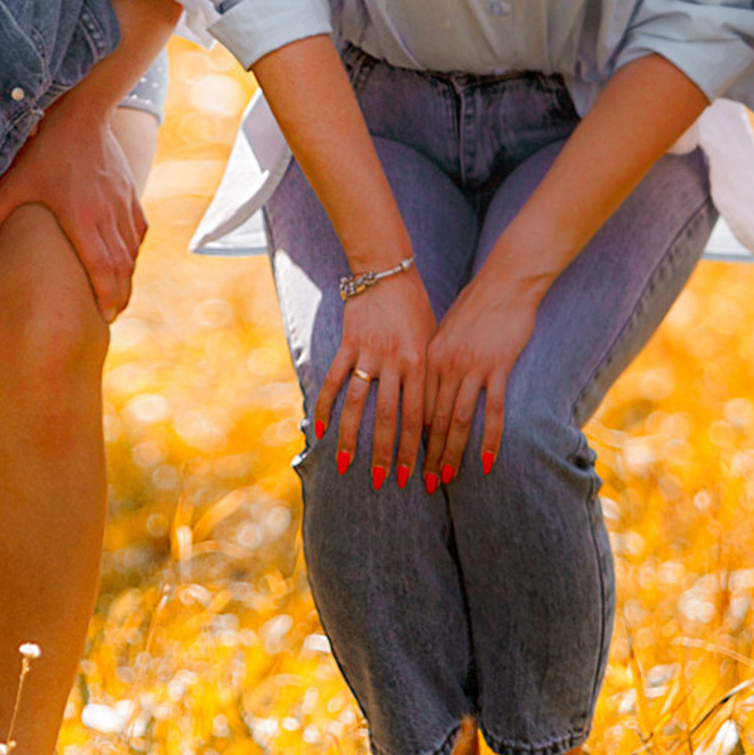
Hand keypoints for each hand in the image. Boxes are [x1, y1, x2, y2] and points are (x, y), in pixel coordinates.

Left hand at [0, 101, 145, 317]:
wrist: (83, 110)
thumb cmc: (45, 147)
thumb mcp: (15, 180)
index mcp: (83, 219)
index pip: (103, 268)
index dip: (108, 295)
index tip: (106, 317)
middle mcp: (108, 215)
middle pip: (123, 267)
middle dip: (120, 295)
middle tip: (113, 316)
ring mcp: (123, 204)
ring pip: (133, 250)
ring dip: (128, 276)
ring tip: (119, 295)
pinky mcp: (129, 192)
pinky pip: (138, 230)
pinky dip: (134, 249)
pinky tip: (127, 258)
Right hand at [314, 268, 433, 489]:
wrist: (388, 271)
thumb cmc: (417, 308)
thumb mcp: (432, 341)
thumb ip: (428, 377)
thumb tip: (430, 419)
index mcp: (420, 364)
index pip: (419, 417)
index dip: (416, 450)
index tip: (416, 477)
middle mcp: (395, 362)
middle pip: (389, 418)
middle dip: (387, 455)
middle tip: (385, 483)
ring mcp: (369, 353)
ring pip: (358, 405)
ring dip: (352, 439)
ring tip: (346, 466)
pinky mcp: (348, 344)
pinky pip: (334, 380)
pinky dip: (326, 406)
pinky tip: (321, 430)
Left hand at [420, 266, 543, 484]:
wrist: (504, 283)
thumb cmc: (475, 308)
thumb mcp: (444, 334)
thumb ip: (434, 362)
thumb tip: (425, 389)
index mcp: (427, 358)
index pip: (413, 406)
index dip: (407, 438)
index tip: (402, 462)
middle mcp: (444, 365)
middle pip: (431, 419)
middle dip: (424, 455)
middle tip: (418, 484)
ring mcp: (471, 366)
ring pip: (457, 419)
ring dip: (450, 453)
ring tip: (445, 480)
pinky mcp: (498, 366)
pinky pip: (492, 409)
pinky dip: (489, 438)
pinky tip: (486, 461)